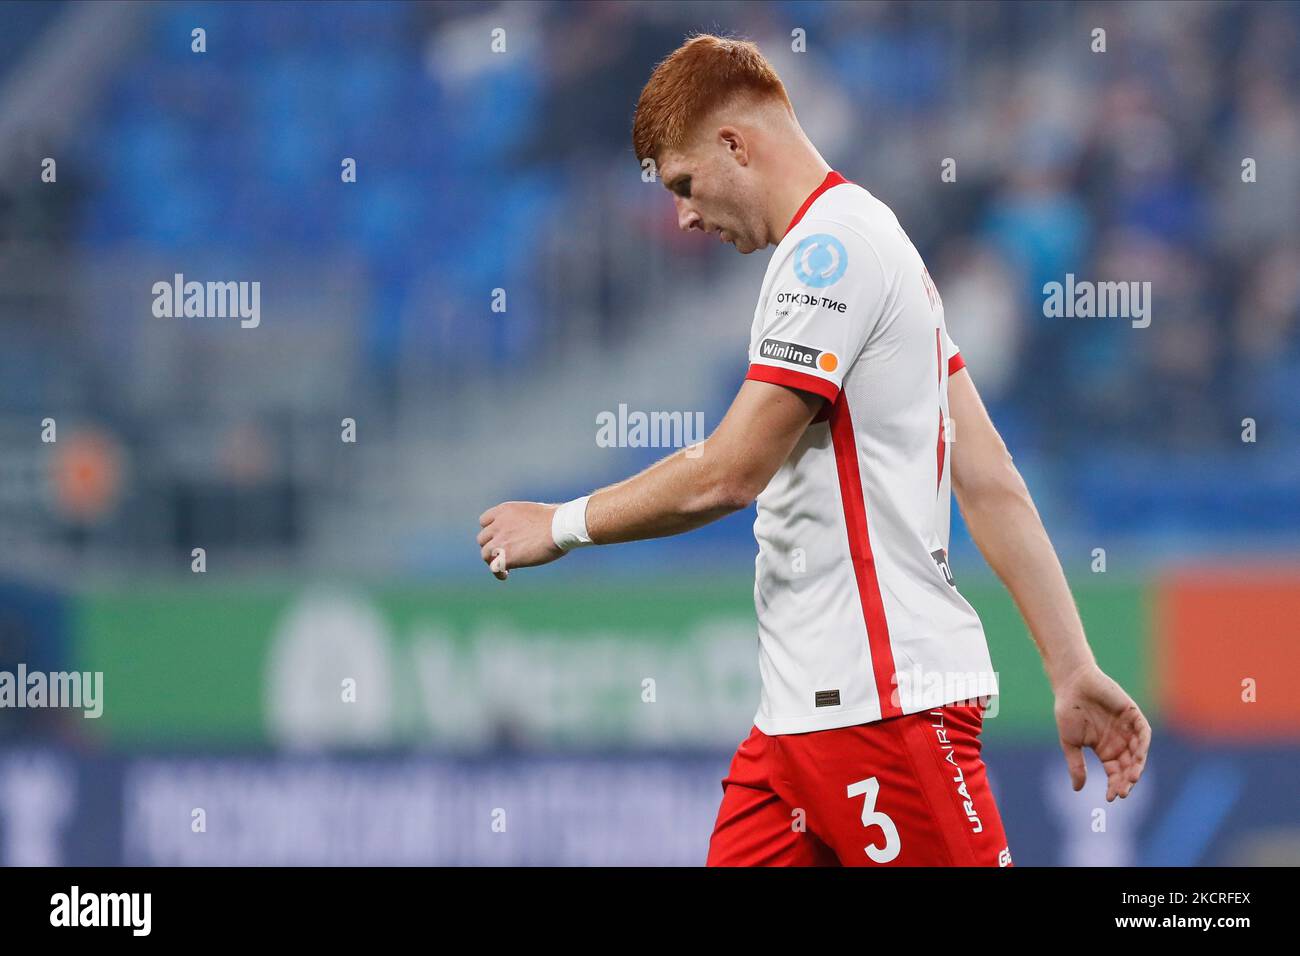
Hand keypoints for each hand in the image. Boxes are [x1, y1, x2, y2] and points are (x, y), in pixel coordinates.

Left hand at [477, 501, 564, 580]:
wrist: (560, 527)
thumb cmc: (557, 519)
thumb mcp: (535, 510)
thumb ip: (525, 518)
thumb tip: (533, 526)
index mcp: (505, 510)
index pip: (484, 521)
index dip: (490, 531)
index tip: (498, 538)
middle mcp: (498, 524)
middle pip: (483, 539)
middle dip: (491, 546)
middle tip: (502, 554)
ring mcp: (501, 541)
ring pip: (485, 554)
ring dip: (492, 561)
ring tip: (503, 568)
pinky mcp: (506, 556)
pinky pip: (494, 567)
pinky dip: (498, 572)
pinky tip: (505, 575)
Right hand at [1053, 664, 1150, 800]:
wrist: (1072, 684)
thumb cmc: (1068, 711)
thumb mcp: (1070, 742)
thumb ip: (1076, 764)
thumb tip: (1078, 789)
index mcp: (1105, 750)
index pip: (1115, 773)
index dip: (1114, 785)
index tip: (1110, 798)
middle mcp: (1119, 742)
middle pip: (1129, 766)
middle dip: (1126, 780)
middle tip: (1122, 792)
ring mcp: (1127, 728)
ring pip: (1138, 753)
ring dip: (1137, 766)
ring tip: (1132, 778)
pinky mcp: (1133, 714)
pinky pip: (1144, 732)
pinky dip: (1143, 745)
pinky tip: (1138, 757)